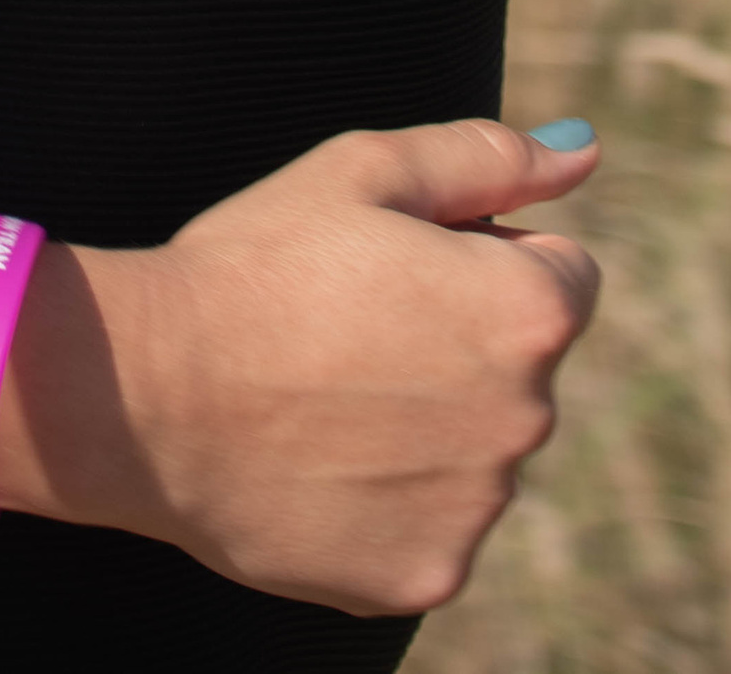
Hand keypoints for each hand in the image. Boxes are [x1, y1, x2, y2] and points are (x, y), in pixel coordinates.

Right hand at [25, 119, 600, 615]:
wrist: (149, 392)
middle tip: (342, 327)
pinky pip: (428, 526)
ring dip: (422, 423)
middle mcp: (529, 419)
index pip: (560, 272)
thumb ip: (486, 157)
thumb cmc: (255, 263)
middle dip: (453, 342)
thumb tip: (581, 155)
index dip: (475, 256)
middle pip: (516, 368)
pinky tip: (314, 462)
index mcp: (528, 311)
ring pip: (471, 450)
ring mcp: (479, 511)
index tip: (396, 266)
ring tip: (317, 394)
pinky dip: (385, 500)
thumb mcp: (362, 170)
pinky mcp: (427, 576)